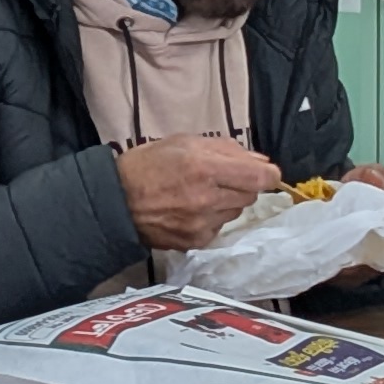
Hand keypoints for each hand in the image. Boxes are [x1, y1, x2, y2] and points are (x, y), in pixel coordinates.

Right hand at [116, 134, 283, 253]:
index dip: (268, 174)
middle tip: (219, 178)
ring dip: (227, 202)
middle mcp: (207, 198)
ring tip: (200, 193)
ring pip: (236, 211)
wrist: (115, 202)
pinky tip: (190, 210)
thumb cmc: (146, 165)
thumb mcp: (183, 142)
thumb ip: (225, 149)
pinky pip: (219, 227)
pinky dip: (212, 218)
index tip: (265, 172)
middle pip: (250, 194)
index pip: (259, 177)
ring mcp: (202, 223)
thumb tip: (260, 160)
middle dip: (242, 184)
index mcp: (204, 168)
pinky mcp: (196, 241)